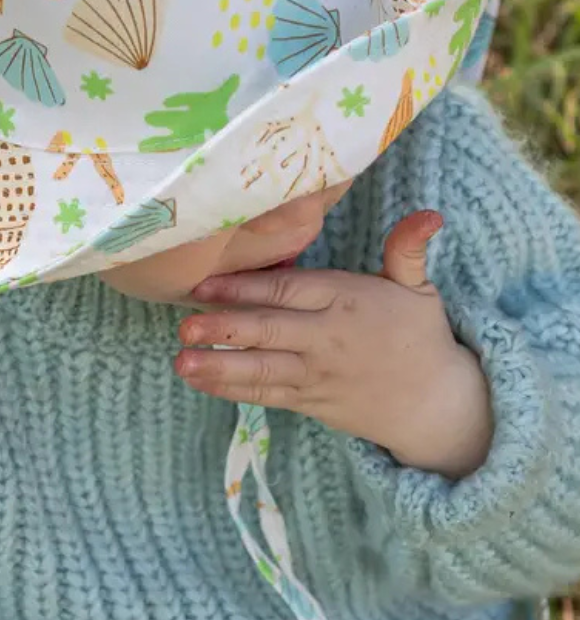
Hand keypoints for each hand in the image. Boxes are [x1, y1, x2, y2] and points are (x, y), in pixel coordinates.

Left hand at [176, 212, 493, 478]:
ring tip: (181, 361)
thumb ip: (408, 248)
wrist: (437, 404)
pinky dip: (232, 390)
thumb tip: (430, 214)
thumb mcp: (419, 288)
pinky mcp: (310, 401)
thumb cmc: (420, 335)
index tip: (205, 284)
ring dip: (220, 366)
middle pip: (269, 331)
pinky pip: (267, 395)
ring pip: (262, 370)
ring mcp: (316, 374)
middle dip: (224, 329)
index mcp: (345, 301)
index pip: (288, 292)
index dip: (245, 287)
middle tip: (184, 326)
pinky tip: (199, 381)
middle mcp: (326, 338)